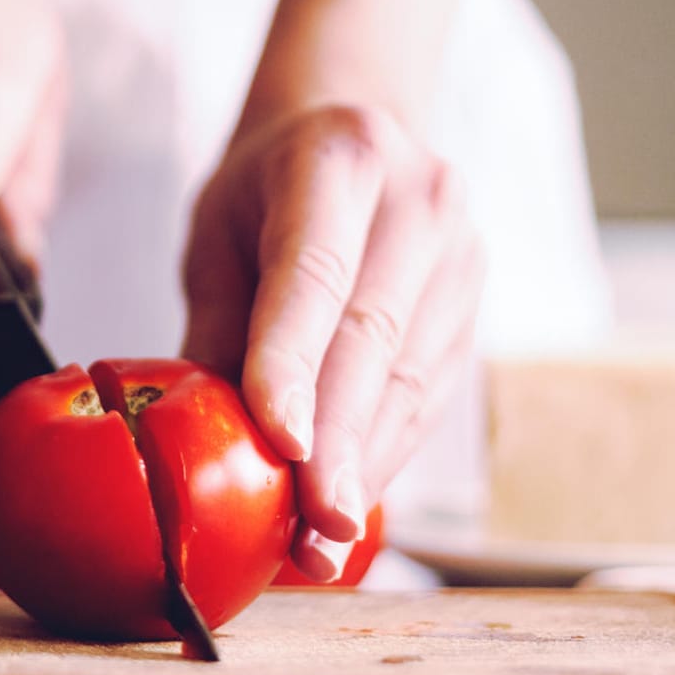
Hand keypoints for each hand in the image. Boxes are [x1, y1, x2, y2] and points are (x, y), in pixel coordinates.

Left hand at [181, 105, 483, 580]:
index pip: (316, 272)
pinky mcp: (475, 306)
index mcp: (340, 157)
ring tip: (318, 542)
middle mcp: (421, 200)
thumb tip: (199, 439)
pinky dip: (384, 456)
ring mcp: (462, 255)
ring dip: (364, 468)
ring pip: (411, 381)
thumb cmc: (266, 188)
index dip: (297, 362)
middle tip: (310, 528)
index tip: (284, 445)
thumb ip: (215, 324)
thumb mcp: (217, 232)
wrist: (355, 132)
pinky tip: (348, 505)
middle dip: (340, 444)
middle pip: (374, 338)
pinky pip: (429, 397)